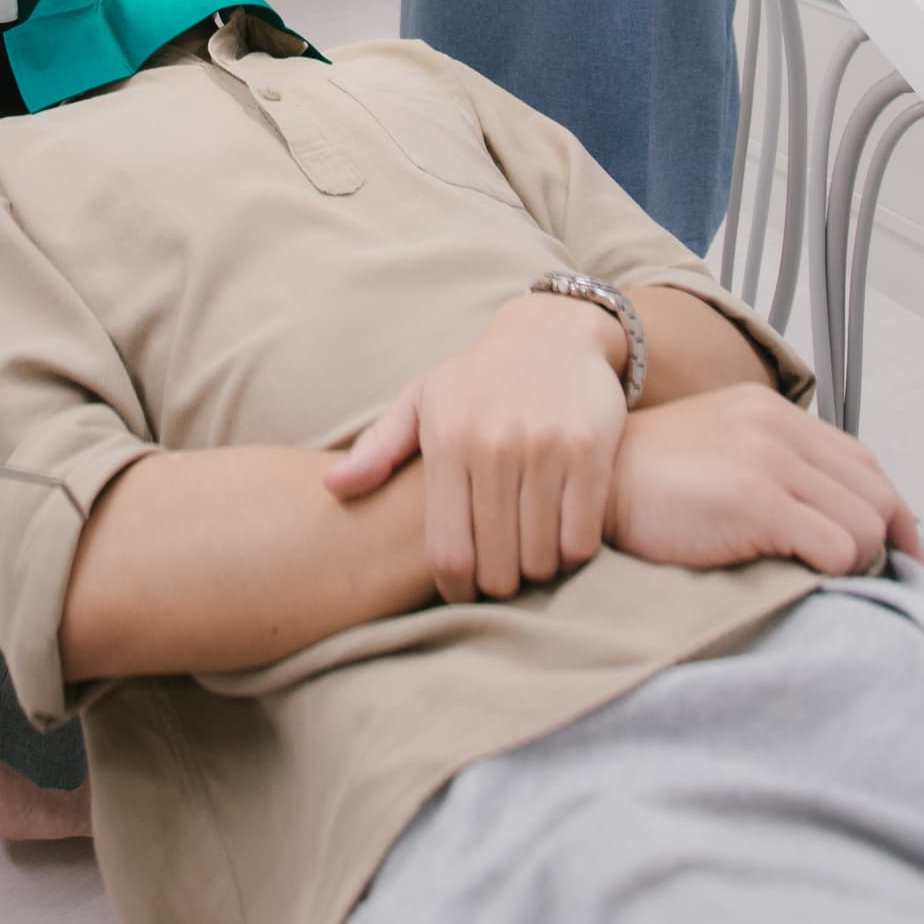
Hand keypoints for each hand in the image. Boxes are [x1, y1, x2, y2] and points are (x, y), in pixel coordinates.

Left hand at [325, 294, 629, 598]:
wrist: (553, 331)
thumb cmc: (478, 377)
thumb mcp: (422, 400)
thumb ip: (378, 448)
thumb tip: (332, 489)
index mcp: (447, 438)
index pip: (448, 552)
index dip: (456, 589)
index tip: (463, 591)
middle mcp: (494, 444)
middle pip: (498, 566)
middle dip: (498, 586)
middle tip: (501, 577)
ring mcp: (546, 447)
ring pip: (542, 557)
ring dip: (537, 571)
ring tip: (531, 557)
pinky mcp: (591, 449)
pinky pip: (582, 536)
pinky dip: (573, 553)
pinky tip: (563, 538)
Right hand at [606, 386, 923, 574]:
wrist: (590, 486)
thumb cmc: (650, 484)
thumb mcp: (718, 450)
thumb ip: (771, 464)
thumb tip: (829, 517)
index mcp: (772, 412)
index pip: (865, 462)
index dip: (893, 513)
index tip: (900, 555)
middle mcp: (778, 427)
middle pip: (878, 493)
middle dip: (888, 543)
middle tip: (879, 583)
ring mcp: (769, 460)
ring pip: (867, 524)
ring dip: (860, 562)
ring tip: (829, 580)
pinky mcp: (757, 501)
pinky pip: (839, 548)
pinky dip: (837, 572)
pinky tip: (807, 579)